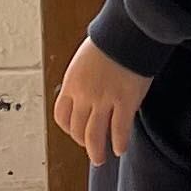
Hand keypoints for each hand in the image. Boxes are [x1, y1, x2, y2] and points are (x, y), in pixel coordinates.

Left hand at [54, 37, 153, 166]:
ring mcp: (104, 100)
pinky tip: (120, 149)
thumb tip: (91, 94)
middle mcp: (84, 95)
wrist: (128, 31)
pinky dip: (118, 143)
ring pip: (95, 135)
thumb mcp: (86, 59)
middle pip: (78, 129)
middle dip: (83, 143)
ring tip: (101, 159)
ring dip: (97, 151)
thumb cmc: (111, 40)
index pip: (62, 115)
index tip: (75, 133)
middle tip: (91, 150)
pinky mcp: (125, 101)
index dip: (68, 129)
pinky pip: (119, 129)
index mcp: (72, 83)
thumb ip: (85, 79)